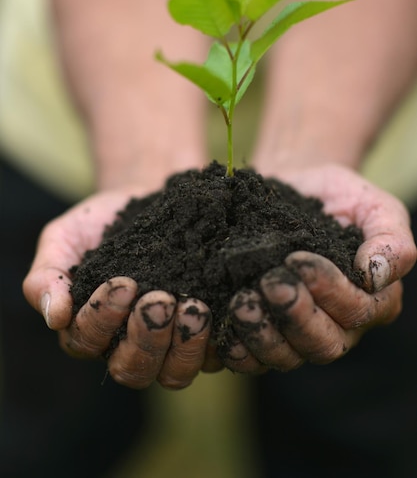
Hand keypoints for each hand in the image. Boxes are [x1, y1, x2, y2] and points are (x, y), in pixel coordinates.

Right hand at [23, 187, 221, 389]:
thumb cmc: (101, 222)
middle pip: (132, 368)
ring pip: (173, 373)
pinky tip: (219, 310)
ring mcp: (167, 343)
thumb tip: (53, 316)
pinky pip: (213, 357)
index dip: (102, 318)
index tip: (122, 282)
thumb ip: (47, 274)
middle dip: (146, 337)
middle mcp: (127, 344)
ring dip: (184, 346)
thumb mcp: (64, 238)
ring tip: (193, 307)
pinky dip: (217, 341)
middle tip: (159, 299)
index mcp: (88, 328)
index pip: (86, 342)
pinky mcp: (201, 332)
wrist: (149, 198)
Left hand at [222, 163, 415, 373]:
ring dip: (263, 335)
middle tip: (269, 283)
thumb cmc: (339, 197)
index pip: (356, 312)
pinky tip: (224, 332)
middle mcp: (337, 326)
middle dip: (294, 315)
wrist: (294, 186)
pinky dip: (238, 350)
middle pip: (322, 343)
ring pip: (286, 356)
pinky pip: (253, 357)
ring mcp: (297, 333)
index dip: (329, 290)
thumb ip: (391, 239)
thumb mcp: (375, 207)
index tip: (298, 259)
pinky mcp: (264, 330)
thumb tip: (376, 275)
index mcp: (372, 302)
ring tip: (242, 303)